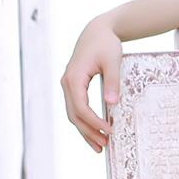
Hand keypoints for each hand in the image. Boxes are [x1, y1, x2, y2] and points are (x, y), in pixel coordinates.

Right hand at [60, 18, 122, 152]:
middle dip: (88, 132)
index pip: (81, 107)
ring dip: (85, 131)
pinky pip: (76, 108)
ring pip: (73, 114)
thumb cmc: (106, 44)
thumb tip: (112, 104)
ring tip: (100, 146)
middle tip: (105, 146)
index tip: (109, 130)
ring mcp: (68, 86)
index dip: (94, 122)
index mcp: (74, 78)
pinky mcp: (73, 86)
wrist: (97, 31)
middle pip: (74, 115)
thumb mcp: (112, 61)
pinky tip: (94, 131)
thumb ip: (112, 82)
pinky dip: (84, 121)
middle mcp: (66, 84)